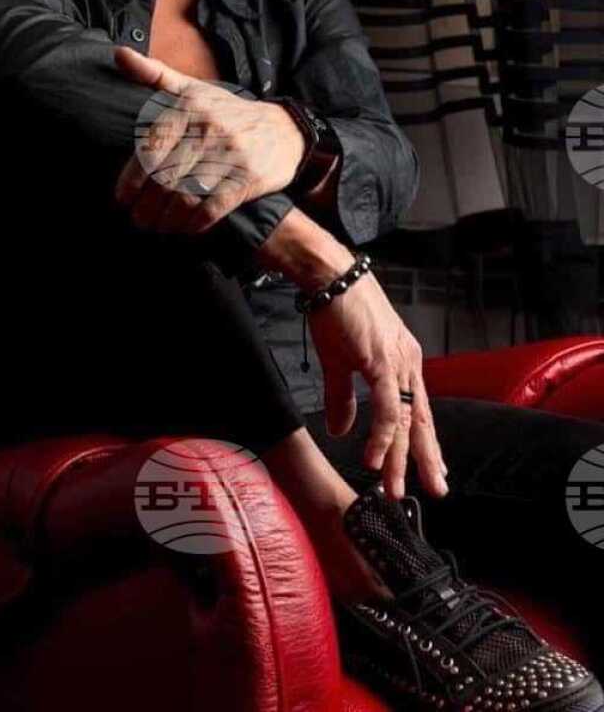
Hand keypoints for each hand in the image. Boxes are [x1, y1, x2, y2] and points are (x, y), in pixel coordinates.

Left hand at [111, 46, 304, 233]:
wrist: (284, 129)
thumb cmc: (226, 112)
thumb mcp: (191, 88)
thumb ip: (153, 74)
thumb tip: (118, 54)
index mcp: (189, 106)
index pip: (149, 149)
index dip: (130, 181)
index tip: (123, 200)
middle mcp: (209, 128)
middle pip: (164, 178)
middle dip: (146, 207)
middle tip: (138, 219)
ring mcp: (230, 155)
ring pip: (185, 196)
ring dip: (167, 219)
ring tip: (157, 226)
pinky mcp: (248, 179)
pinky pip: (212, 209)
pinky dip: (194, 224)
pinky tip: (185, 227)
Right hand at [307, 269, 449, 500]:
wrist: (330, 276)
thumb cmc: (336, 310)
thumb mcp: (339, 361)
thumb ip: (342, 398)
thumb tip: (340, 430)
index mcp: (402, 362)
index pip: (420, 410)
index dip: (425, 442)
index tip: (431, 469)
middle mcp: (407, 364)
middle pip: (421, 421)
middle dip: (426, 459)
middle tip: (435, 490)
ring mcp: (397, 363)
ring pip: (406, 420)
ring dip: (400, 458)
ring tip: (396, 487)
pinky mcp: (381, 361)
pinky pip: (388, 407)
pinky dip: (382, 436)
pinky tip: (376, 459)